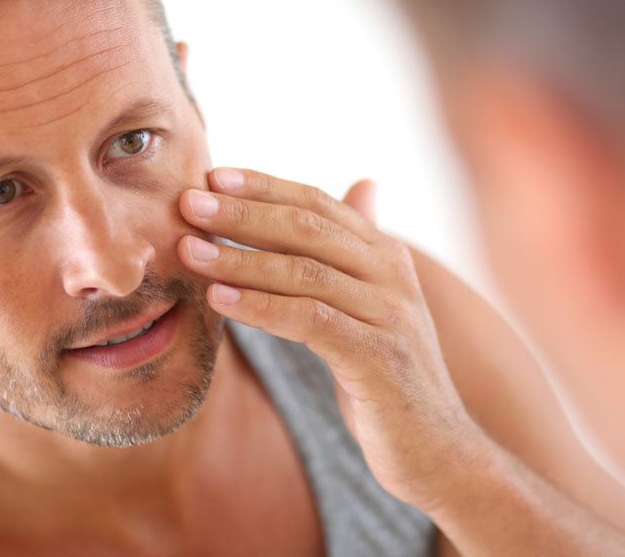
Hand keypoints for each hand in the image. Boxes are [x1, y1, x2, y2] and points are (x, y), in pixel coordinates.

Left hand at [177, 167, 484, 509]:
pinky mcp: (378, 357)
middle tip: (186, 203)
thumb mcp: (374, 305)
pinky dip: (260, 307)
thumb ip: (358, 251)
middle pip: (307, 227)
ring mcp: (389, 315)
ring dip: (239, 259)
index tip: (210, 174)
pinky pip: (309, 320)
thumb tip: (364, 184)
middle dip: (242, 212)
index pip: (318, 202)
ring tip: (189, 251)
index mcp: (386, 255)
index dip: (263, 186)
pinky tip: (219, 300)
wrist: (438, 449)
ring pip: (303, 271)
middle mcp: (392, 275)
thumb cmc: (390, 376)